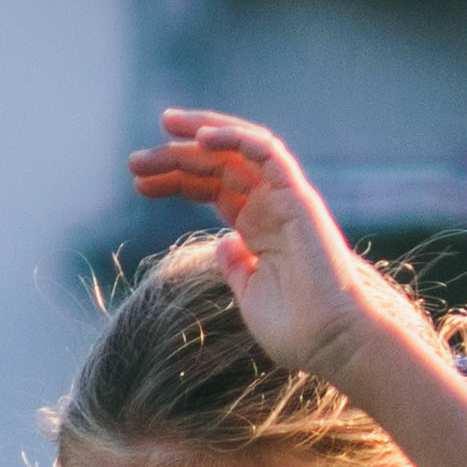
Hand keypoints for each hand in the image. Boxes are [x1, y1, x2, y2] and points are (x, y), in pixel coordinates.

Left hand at [126, 105, 413, 384]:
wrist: (332, 341)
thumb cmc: (296, 329)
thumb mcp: (250, 293)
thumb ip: (236, 266)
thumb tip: (222, 244)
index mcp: (257, 228)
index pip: (211, 188)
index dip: (175, 180)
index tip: (139, 183)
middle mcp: (270, 207)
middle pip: (217, 166)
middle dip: (175, 158)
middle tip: (134, 162)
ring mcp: (284, 199)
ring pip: (239, 150)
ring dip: (202, 133)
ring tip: (165, 125)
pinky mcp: (298, 197)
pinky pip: (267, 153)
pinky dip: (237, 138)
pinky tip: (202, 137)